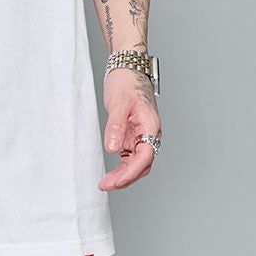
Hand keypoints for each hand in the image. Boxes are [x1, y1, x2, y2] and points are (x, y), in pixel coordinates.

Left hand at [98, 68, 160, 190]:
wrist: (126, 69)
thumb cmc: (126, 83)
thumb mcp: (118, 103)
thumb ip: (116, 126)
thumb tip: (112, 149)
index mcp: (151, 127)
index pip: (145, 156)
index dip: (130, 172)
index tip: (115, 181)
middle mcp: (149, 134)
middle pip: (142, 164)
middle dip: (125, 178)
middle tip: (105, 185)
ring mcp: (141, 135)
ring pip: (136, 163)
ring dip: (123, 175)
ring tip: (105, 183)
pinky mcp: (133, 135)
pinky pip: (129, 156)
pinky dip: (121, 166)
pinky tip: (110, 173)